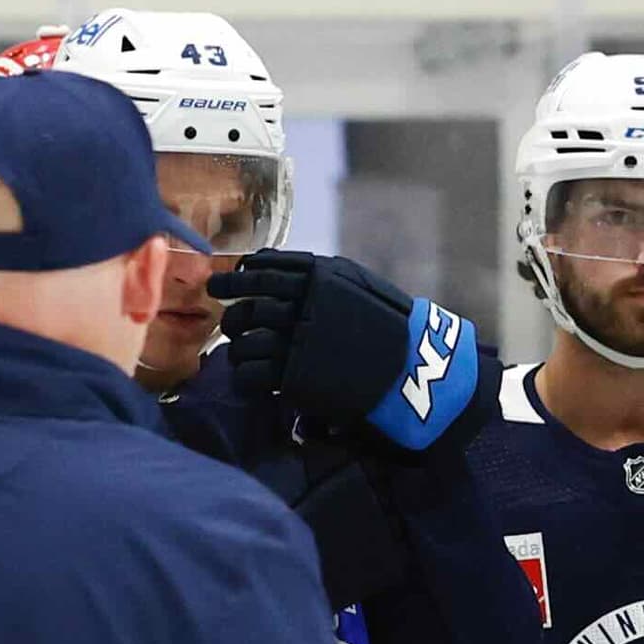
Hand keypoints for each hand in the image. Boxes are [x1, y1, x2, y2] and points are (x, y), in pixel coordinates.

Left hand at [209, 251, 484, 453]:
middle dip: (233, 314)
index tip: (229, 283)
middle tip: (229, 322)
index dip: (239, 277)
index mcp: (316, 277)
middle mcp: (302, 304)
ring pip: (245, 341)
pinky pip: (251, 374)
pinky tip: (248, 379)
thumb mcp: (357, 284)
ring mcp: (297, 340)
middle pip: (248, 305)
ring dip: (237, 348)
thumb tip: (265, 264)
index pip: (262, 268)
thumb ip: (316, 274)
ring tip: (238, 354)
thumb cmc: (389, 326)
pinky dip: (243, 376)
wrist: (414, 369)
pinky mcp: (295, 376)